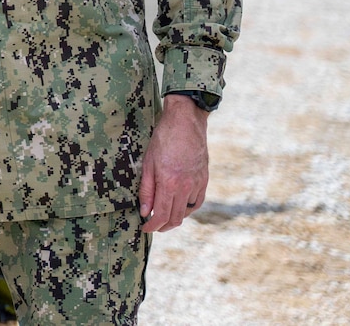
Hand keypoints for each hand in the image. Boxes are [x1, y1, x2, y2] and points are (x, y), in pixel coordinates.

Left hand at [138, 95, 209, 232]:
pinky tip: (180, 207)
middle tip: (153, 226)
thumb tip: (145, 211)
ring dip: (175, 218)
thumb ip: (146, 189)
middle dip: (163, 226)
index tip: (145, 228)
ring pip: (187, 212)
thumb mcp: (148, 162)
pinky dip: (188, 208)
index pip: (162, 215)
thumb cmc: (163, 139)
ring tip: (164, 218)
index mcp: (169, 183)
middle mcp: (186, 187)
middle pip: (176, 217)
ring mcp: (198, 184)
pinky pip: (197, 201)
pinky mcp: (204, 179)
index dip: (152, 226)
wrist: (186, 122)